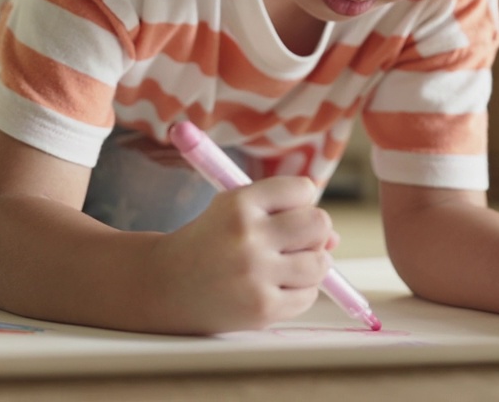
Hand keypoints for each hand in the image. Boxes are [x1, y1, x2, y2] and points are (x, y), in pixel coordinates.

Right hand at [152, 176, 333, 332]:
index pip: (302, 189)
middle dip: (314, 231)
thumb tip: (335, 238)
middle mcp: (249, 237)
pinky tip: (274, 286)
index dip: (301, 200)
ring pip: (320, 263)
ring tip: (285, 265)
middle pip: (319, 224)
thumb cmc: (207, 242)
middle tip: (294, 239)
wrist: (163, 285)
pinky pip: (308, 295)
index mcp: (239, 203)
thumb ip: (284, 213)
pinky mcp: (262, 309)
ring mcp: (256, 276)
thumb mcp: (233, 210)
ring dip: (310, 263)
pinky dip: (299, 291)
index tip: (288, 210)